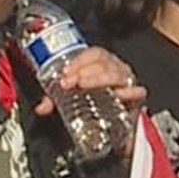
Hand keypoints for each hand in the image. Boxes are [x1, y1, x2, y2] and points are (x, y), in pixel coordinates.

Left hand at [32, 46, 146, 116]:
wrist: (115, 123)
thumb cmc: (94, 101)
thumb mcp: (71, 98)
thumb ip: (55, 100)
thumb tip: (41, 107)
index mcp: (101, 64)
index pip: (93, 54)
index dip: (79, 62)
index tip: (65, 75)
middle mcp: (116, 68)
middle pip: (103, 61)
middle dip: (85, 70)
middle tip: (70, 82)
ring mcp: (127, 82)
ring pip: (117, 73)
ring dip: (99, 78)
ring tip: (85, 86)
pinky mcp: (136, 98)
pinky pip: (137, 91)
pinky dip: (129, 92)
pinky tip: (118, 94)